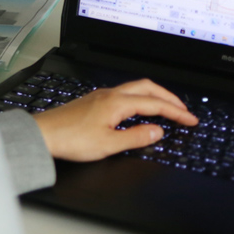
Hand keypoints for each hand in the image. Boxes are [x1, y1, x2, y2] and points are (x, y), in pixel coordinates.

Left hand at [33, 79, 198, 161]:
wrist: (42, 135)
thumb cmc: (70, 140)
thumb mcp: (108, 145)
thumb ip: (135, 137)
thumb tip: (157, 132)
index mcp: (118, 103)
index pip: (155, 104)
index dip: (176, 112)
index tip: (190, 119)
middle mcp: (111, 94)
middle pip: (149, 88)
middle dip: (169, 98)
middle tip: (184, 110)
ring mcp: (102, 96)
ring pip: (136, 89)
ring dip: (155, 96)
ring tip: (167, 108)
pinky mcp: (94, 101)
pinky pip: (125, 94)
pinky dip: (141, 99)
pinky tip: (139, 110)